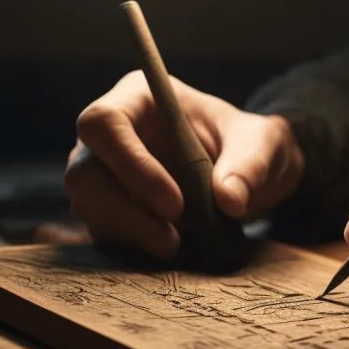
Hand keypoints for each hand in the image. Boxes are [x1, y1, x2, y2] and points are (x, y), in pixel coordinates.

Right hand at [64, 71, 303, 258]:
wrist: (249, 175)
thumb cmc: (250, 145)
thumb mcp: (264, 145)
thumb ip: (251, 165)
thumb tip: (229, 200)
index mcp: (138, 99)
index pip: (104, 124)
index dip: (131, 165)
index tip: (175, 204)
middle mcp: (110, 136)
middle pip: (83, 174)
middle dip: (126, 214)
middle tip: (174, 242)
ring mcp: (103, 174)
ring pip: (88, 209)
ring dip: (131, 236)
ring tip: (179, 247)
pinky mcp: (110, 209)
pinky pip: (104, 233)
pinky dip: (134, 248)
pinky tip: (171, 249)